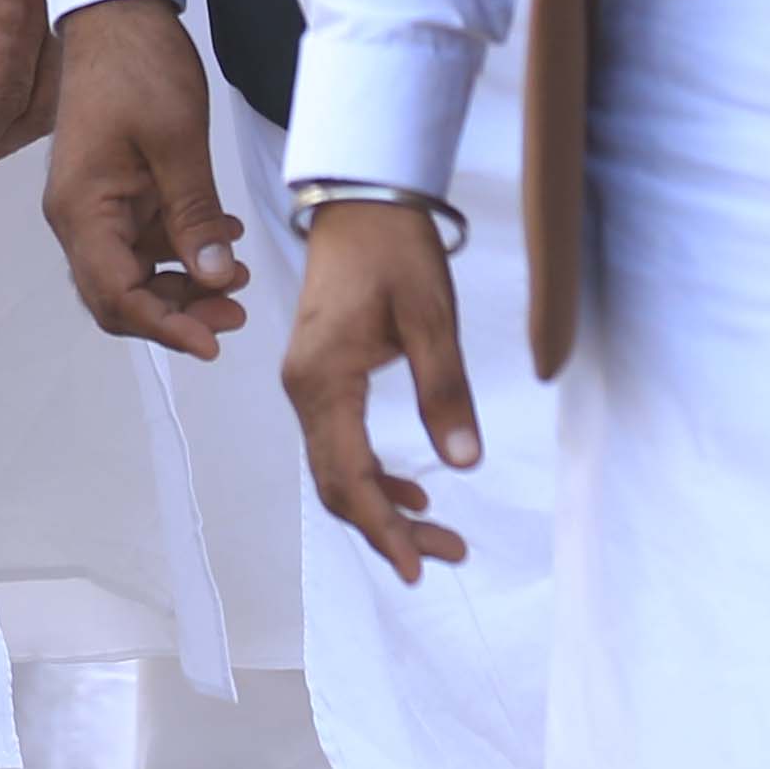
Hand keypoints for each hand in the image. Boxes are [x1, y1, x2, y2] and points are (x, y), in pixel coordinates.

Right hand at [40, 0, 247, 351]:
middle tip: (232, 314)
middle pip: (118, 294)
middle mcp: (77, 214)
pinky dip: (181, 250)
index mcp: (81, 207)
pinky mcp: (113, 190)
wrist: (118, 12)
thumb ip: (193, 215)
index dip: (163, 327)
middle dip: (175, 313)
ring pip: (134, 272)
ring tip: (237, 278)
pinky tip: (222, 240)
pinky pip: (143, 240)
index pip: (114, 295)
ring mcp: (95, 203)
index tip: (211, 342)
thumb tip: (212, 277)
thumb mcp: (177, 142)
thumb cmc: (137, 65)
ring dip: (183, 284)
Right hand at [281, 199, 477, 584]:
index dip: (381, 529)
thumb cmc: (395, 250)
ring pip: (337, 467)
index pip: (347, 475)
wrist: (360, 200)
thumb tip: (464, 461)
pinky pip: (339, 443)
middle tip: (446, 555)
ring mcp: (308, 383)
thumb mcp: (431, 316)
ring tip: (439, 536)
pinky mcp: (322, 376)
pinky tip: (411, 491)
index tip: (416, 568)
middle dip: (387, 529)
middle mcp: (305, 389)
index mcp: (323, 378)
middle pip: (337, 482)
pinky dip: (372, 476)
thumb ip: (445, 390)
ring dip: (382, 507)